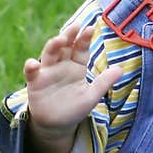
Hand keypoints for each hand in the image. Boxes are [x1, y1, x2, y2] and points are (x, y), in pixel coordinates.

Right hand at [24, 20, 119, 135]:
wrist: (58, 125)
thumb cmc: (75, 108)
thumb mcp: (92, 95)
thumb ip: (104, 82)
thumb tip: (121, 69)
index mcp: (76, 66)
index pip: (81, 49)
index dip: (84, 39)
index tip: (90, 29)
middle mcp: (61, 65)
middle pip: (64, 46)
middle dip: (69, 35)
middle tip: (75, 27)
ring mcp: (48, 72)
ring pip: (49, 54)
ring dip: (53, 46)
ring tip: (60, 40)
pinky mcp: (35, 83)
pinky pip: (31, 72)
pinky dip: (31, 67)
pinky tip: (34, 64)